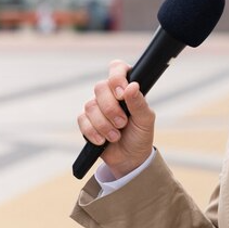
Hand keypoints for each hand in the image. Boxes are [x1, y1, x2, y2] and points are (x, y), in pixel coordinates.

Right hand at [77, 59, 155, 177]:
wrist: (129, 158)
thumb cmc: (140, 135)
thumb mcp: (145, 120)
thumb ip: (139, 103)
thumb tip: (132, 86)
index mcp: (126, 88)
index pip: (117, 68)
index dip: (116, 77)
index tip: (122, 94)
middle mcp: (110, 94)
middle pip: (100, 87)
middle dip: (111, 109)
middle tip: (123, 123)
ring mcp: (97, 106)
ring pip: (90, 106)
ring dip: (104, 124)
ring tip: (115, 136)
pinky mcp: (86, 121)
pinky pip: (82, 120)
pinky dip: (93, 132)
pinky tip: (103, 140)